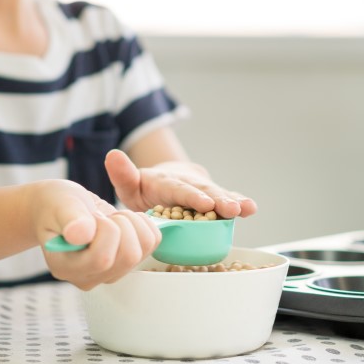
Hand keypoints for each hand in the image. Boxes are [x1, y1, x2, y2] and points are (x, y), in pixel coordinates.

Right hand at [28, 179, 160, 289]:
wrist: (61, 207)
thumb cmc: (56, 205)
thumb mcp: (60, 204)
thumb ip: (70, 218)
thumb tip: (80, 235)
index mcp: (66, 268)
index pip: (102, 259)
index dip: (107, 230)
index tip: (93, 216)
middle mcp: (88, 277)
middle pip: (128, 256)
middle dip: (122, 225)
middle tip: (104, 215)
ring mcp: (109, 273)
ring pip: (142, 250)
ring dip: (133, 224)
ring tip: (112, 217)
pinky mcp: (126, 263)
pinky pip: (152, 244)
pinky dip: (144, 224)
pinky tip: (124, 220)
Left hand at [104, 149, 257, 218]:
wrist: (165, 180)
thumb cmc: (145, 188)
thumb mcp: (129, 184)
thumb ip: (123, 175)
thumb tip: (112, 155)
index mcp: (167, 183)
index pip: (179, 191)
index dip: (192, 198)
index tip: (205, 204)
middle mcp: (189, 184)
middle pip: (204, 192)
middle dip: (219, 200)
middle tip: (231, 209)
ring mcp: (203, 190)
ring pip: (219, 195)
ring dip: (233, 202)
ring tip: (248, 208)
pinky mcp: (213, 198)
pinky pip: (226, 200)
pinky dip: (240, 203)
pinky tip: (252, 209)